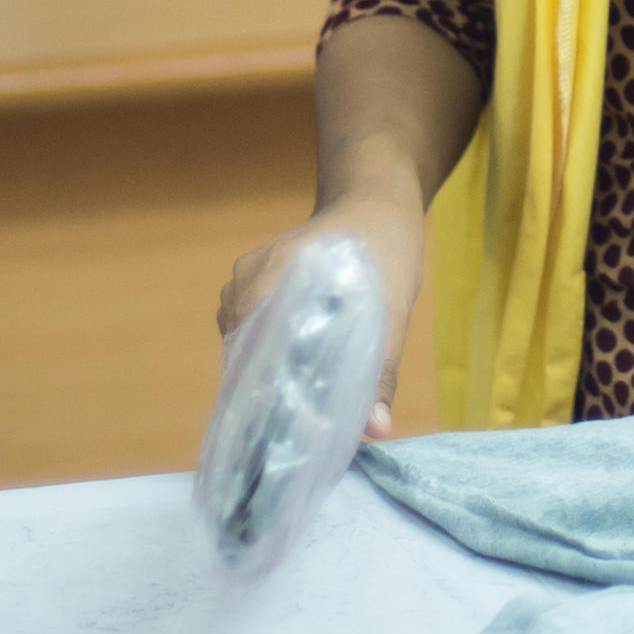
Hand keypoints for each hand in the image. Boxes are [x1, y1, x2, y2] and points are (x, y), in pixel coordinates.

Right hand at [220, 186, 427, 439]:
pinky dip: (264, 352)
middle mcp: (247, 276)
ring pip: (241, 341)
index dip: (258, 393)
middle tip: (289, 427)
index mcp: (273, 274)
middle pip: (240, 349)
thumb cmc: (385, 249)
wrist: (376, 203)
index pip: (245, 347)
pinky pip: (248, 327)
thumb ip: (382, 369)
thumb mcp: (392, 309)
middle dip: (261, 388)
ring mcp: (245, 277)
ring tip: (288, 406)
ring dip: (262, 371)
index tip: (276, 428)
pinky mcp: (252, 282)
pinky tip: (287, 374)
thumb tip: (376, 430)